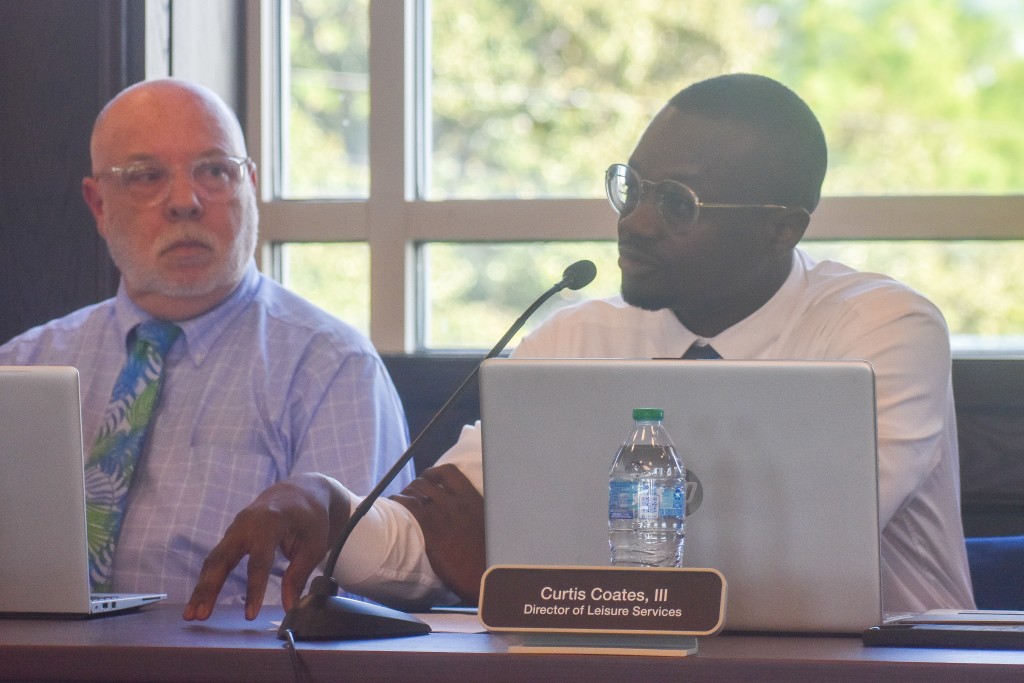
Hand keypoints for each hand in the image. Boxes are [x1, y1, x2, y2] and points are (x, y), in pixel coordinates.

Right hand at [183, 473, 350, 620]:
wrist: (299, 492)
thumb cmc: (310, 519)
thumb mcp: (314, 545)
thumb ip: (299, 575)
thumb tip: (289, 607)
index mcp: (271, 523)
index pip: (259, 560)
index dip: (254, 589)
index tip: (250, 616)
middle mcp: (247, 524)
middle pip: (223, 558)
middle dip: (210, 587)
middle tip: (200, 616)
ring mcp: (235, 528)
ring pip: (213, 560)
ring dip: (201, 588)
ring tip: (192, 615)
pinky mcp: (231, 536)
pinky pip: (215, 559)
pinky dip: (206, 580)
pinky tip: (200, 601)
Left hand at [391, 464, 484, 603]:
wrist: (485, 576)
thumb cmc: (488, 556)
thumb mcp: (487, 526)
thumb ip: (473, 512)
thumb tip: (463, 513)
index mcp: (471, 499)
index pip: (448, 472)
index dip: (433, 473)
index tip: (428, 479)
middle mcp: (455, 503)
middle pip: (425, 482)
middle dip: (415, 486)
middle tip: (411, 496)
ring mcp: (442, 515)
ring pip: (414, 492)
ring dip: (404, 495)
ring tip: (400, 503)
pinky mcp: (430, 531)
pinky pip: (408, 507)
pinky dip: (398, 503)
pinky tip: (394, 509)